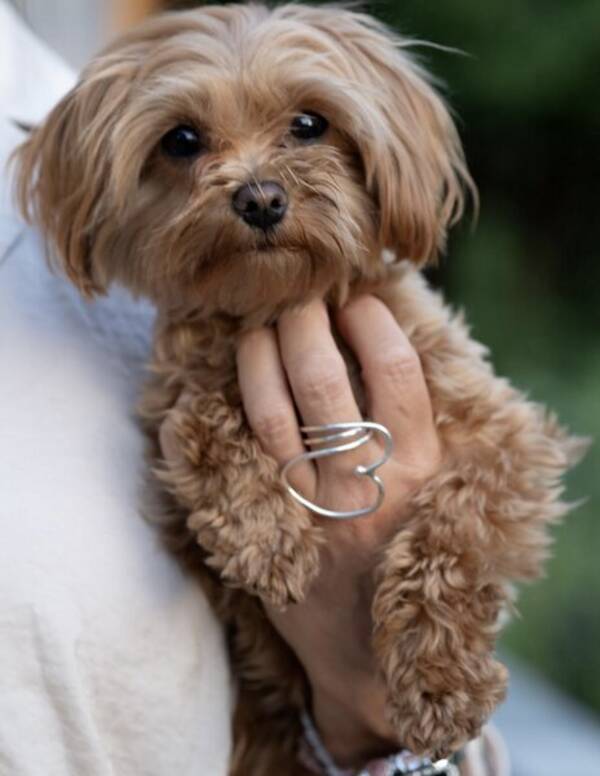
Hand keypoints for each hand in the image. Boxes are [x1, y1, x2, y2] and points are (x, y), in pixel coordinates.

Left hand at [237, 295, 441, 766]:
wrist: (372, 662)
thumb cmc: (410, 567)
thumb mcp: (435, 500)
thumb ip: (417, 435)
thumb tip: (382, 354)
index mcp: (423, 471)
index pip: (397, 371)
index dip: (371, 322)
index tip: (354, 299)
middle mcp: (371, 486)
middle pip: (327, 379)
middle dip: (304, 322)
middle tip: (295, 297)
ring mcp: (316, 511)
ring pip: (276, 412)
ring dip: (259, 356)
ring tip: (257, 326)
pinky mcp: (276, 534)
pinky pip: (241, 461)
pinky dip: (220, 417)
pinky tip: (219, 382)